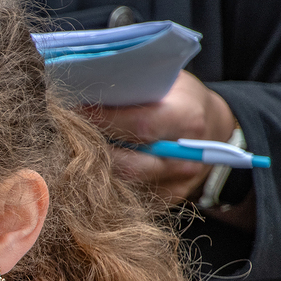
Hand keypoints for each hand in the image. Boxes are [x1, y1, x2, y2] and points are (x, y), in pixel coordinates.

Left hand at [83, 70, 237, 203]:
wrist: (214, 129)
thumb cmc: (180, 98)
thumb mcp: (166, 80)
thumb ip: (134, 86)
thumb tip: (87, 86)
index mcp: (187, 119)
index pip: (140, 126)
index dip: (103, 120)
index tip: (75, 112)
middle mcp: (186, 157)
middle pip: (127, 165)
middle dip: (92, 151)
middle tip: (67, 137)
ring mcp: (177, 184)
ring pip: (123, 186)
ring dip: (93, 171)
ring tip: (74, 152)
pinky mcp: (167, 200)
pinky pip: (128, 197)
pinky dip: (105, 184)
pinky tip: (91, 168)